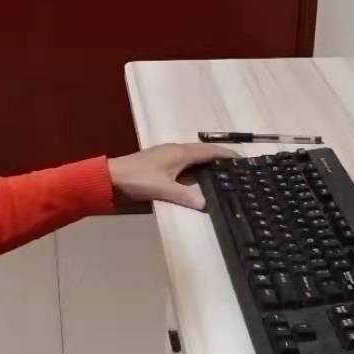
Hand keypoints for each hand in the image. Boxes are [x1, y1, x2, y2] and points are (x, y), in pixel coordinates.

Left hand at [106, 143, 234, 210]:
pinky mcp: (161, 164)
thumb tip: (206, 203)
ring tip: (222, 176)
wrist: (111, 178)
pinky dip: (196, 170)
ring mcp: (168, 157)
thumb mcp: (163, 189)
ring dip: (207, 164)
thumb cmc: (137, 179)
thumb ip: (185, 196)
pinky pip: (185, 164)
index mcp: (180, 153)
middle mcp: (176, 151)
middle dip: (220, 159)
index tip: (242, 160)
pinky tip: (198, 181)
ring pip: (194, 158)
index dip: (226, 154)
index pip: (209, 150)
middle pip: (203, 152)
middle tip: (236, 171)